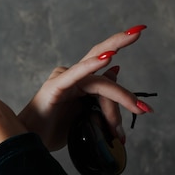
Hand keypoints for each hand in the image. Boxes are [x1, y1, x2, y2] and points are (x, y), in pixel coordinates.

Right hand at [18, 25, 153, 150]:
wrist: (30, 143)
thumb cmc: (53, 131)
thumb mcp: (86, 115)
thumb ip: (100, 97)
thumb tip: (114, 71)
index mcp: (78, 83)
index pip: (107, 81)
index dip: (126, 94)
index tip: (145, 110)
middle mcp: (71, 77)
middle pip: (99, 55)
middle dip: (121, 41)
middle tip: (141, 30)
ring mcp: (63, 80)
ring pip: (98, 81)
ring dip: (120, 95)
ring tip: (138, 108)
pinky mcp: (55, 87)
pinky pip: (77, 75)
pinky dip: (91, 65)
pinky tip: (108, 57)